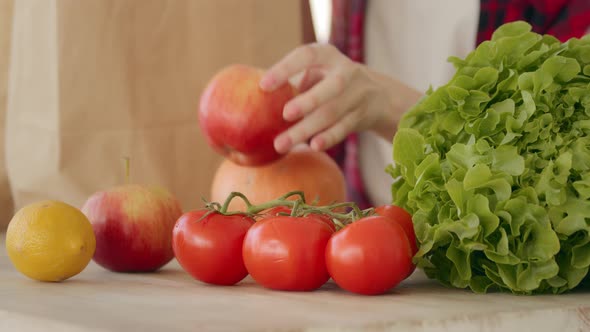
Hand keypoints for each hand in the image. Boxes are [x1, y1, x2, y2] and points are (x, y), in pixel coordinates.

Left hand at [259, 43, 421, 152]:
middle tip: (284, 115)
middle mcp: (346, 72)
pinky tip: (312, 146)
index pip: (306, 56)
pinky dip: (328, 137)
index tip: (263, 86)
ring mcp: (357, 95)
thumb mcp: (316, 72)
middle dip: (308, 101)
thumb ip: (293, 82)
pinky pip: (343, 129)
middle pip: (331, 87)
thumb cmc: (327, 82)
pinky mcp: (360, 116)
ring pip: (332, 113)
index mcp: (327, 55)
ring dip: (306, 129)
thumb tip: (255, 101)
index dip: (285, 69)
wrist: (375, 95)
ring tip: (281, 144)